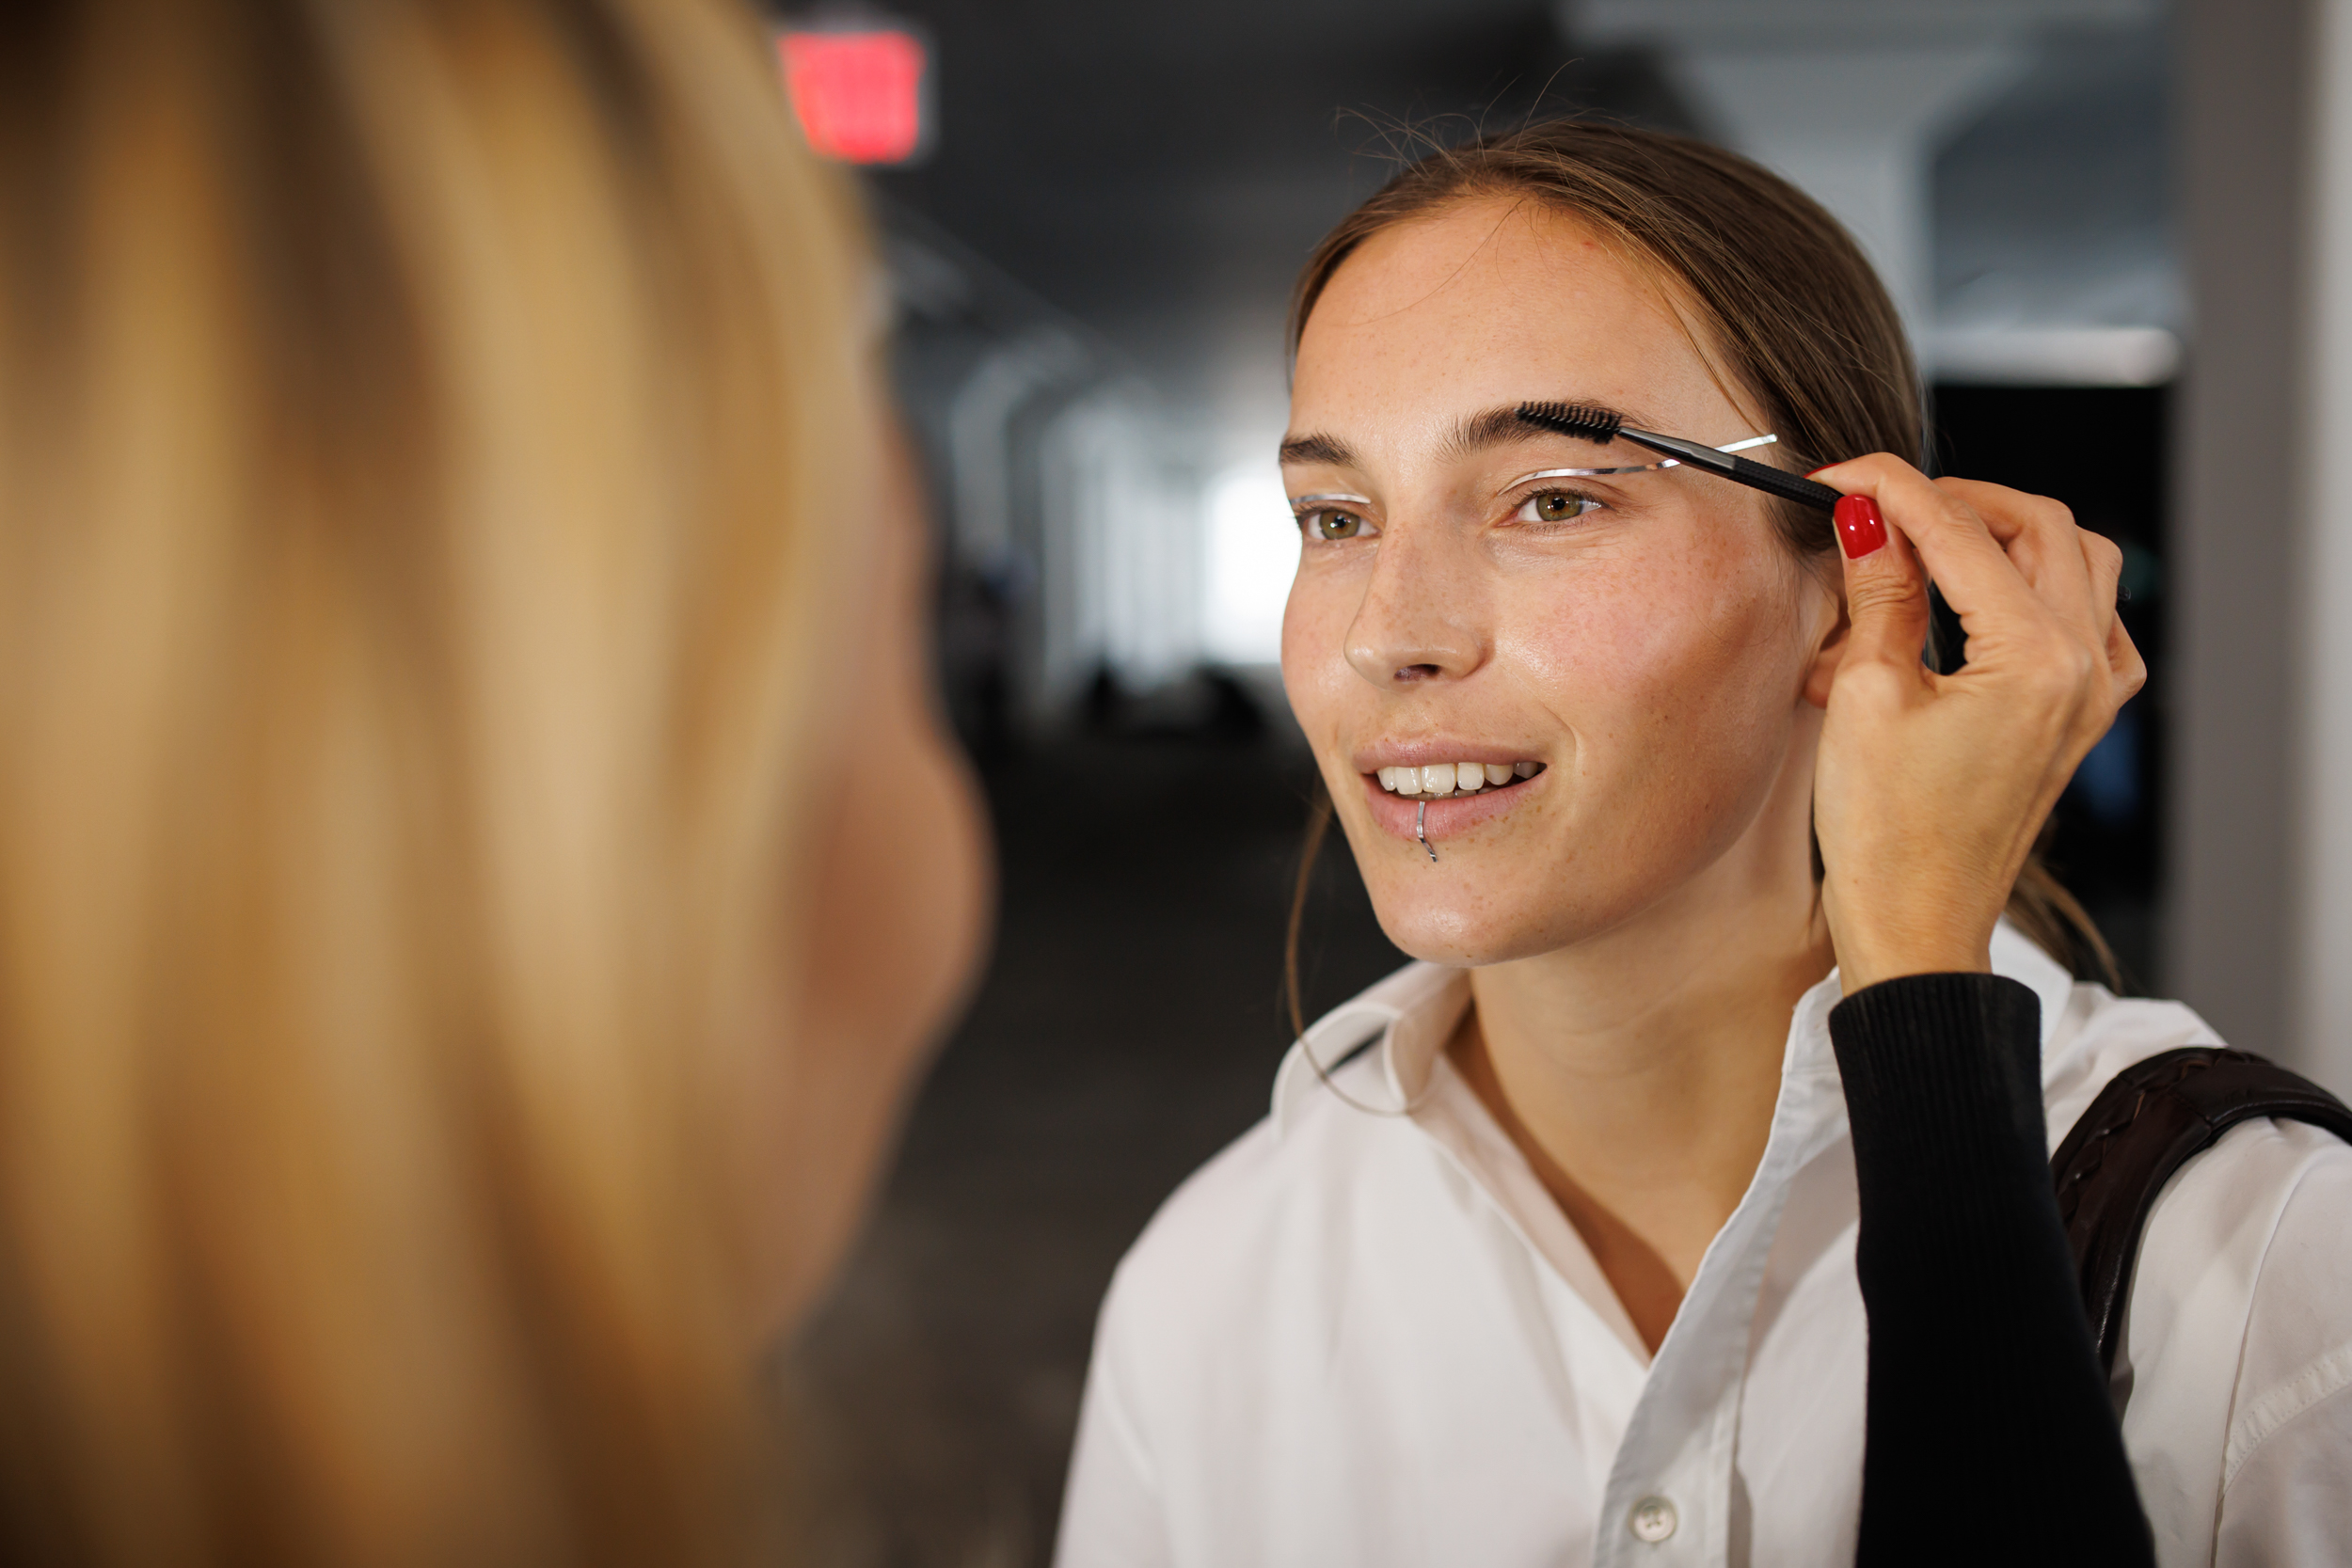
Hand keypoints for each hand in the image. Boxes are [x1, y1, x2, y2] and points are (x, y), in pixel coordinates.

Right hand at [1804, 456, 2145, 992]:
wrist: (1916, 924)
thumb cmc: (1888, 834)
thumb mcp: (1865, 695)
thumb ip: (1878, 592)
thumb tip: (1868, 519)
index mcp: (2034, 658)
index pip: (1961, 531)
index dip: (1889, 491)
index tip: (1838, 479)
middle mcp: (2083, 666)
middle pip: (2038, 525)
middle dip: (1954, 499)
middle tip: (1879, 508)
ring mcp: (2092, 692)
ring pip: (2076, 560)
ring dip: (2004, 535)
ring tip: (1928, 545)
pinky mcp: (2079, 717)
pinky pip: (2088, 618)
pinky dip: (2038, 589)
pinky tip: (1980, 605)